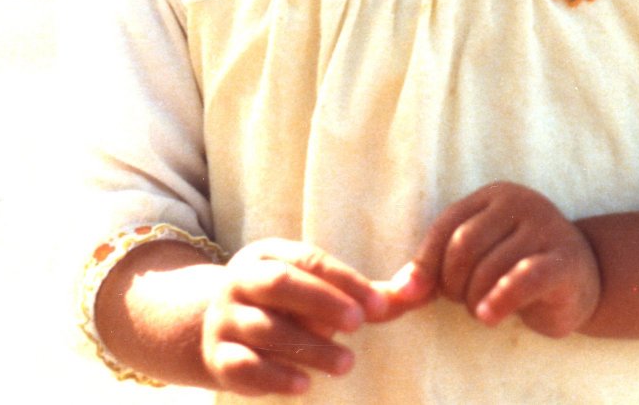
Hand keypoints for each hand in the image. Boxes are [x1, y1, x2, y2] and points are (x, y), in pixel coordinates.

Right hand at [202, 238, 388, 396]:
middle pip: (279, 283)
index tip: (379, 305)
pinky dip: (274, 376)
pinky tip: (305, 384)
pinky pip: (243, 366)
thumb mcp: (316, 290)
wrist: (218, 328)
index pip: (309, 259)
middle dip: (320, 301)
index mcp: (268, 254)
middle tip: (358, 323)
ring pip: (265, 328)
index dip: (344, 280)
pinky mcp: (219, 358)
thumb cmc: (285, 305)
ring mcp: (226, 319)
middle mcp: (242, 281)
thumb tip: (419, 290)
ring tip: (347, 363)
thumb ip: (364, 295)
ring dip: (308, 346)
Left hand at [406, 182, 600, 336]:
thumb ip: (431, 276)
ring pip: (489, 268)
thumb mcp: (472, 262)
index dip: (425, 264)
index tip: (417, 294)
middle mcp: (519, 202)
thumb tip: (391, 298)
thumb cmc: (514, 269)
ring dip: (475, 299)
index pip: (445, 226)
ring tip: (481, 308)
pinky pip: (523, 280)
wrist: (581, 280)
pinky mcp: (564, 260)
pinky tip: (489, 316)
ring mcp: (545, 227)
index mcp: (492, 195)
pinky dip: (499, 301)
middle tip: (461, 301)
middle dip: (452, 284)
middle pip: (463, 246)